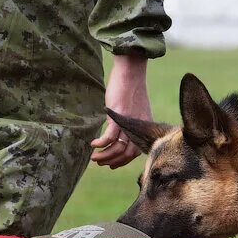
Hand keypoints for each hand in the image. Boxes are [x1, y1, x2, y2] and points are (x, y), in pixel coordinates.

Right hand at [91, 52, 151, 168]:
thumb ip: (129, 121)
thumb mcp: (134, 108)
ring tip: (94, 157)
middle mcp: (138, 128)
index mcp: (143, 128)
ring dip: (105, 156)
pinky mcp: (118, 116)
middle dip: (112, 161)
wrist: (131, 72)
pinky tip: (93, 145)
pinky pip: (110, 137)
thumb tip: (118, 132)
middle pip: (127, 154)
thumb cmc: (130, 87)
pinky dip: (101, 144)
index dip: (123, 161)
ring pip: (118, 148)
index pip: (135, 152)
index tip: (112, 165)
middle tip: (100, 162)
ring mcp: (128, 123)